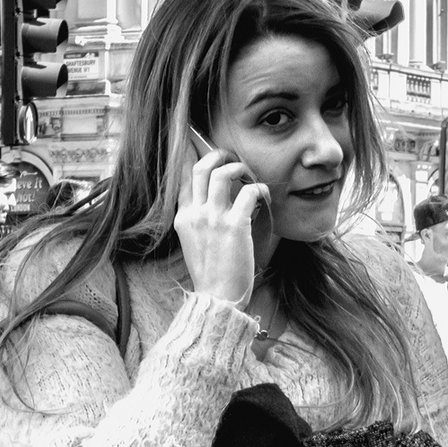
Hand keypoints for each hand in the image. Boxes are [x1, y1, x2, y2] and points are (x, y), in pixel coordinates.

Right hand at [174, 150, 268, 302]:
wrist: (218, 298)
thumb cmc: (212, 274)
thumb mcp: (194, 243)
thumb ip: (199, 220)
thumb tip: (217, 201)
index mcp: (183, 218)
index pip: (184, 179)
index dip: (193, 158)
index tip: (202, 148)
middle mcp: (195, 214)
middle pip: (201, 169)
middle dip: (217, 155)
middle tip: (230, 157)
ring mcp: (213, 219)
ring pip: (221, 173)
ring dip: (237, 167)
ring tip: (247, 173)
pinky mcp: (235, 226)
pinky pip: (249, 192)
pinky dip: (259, 189)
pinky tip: (264, 195)